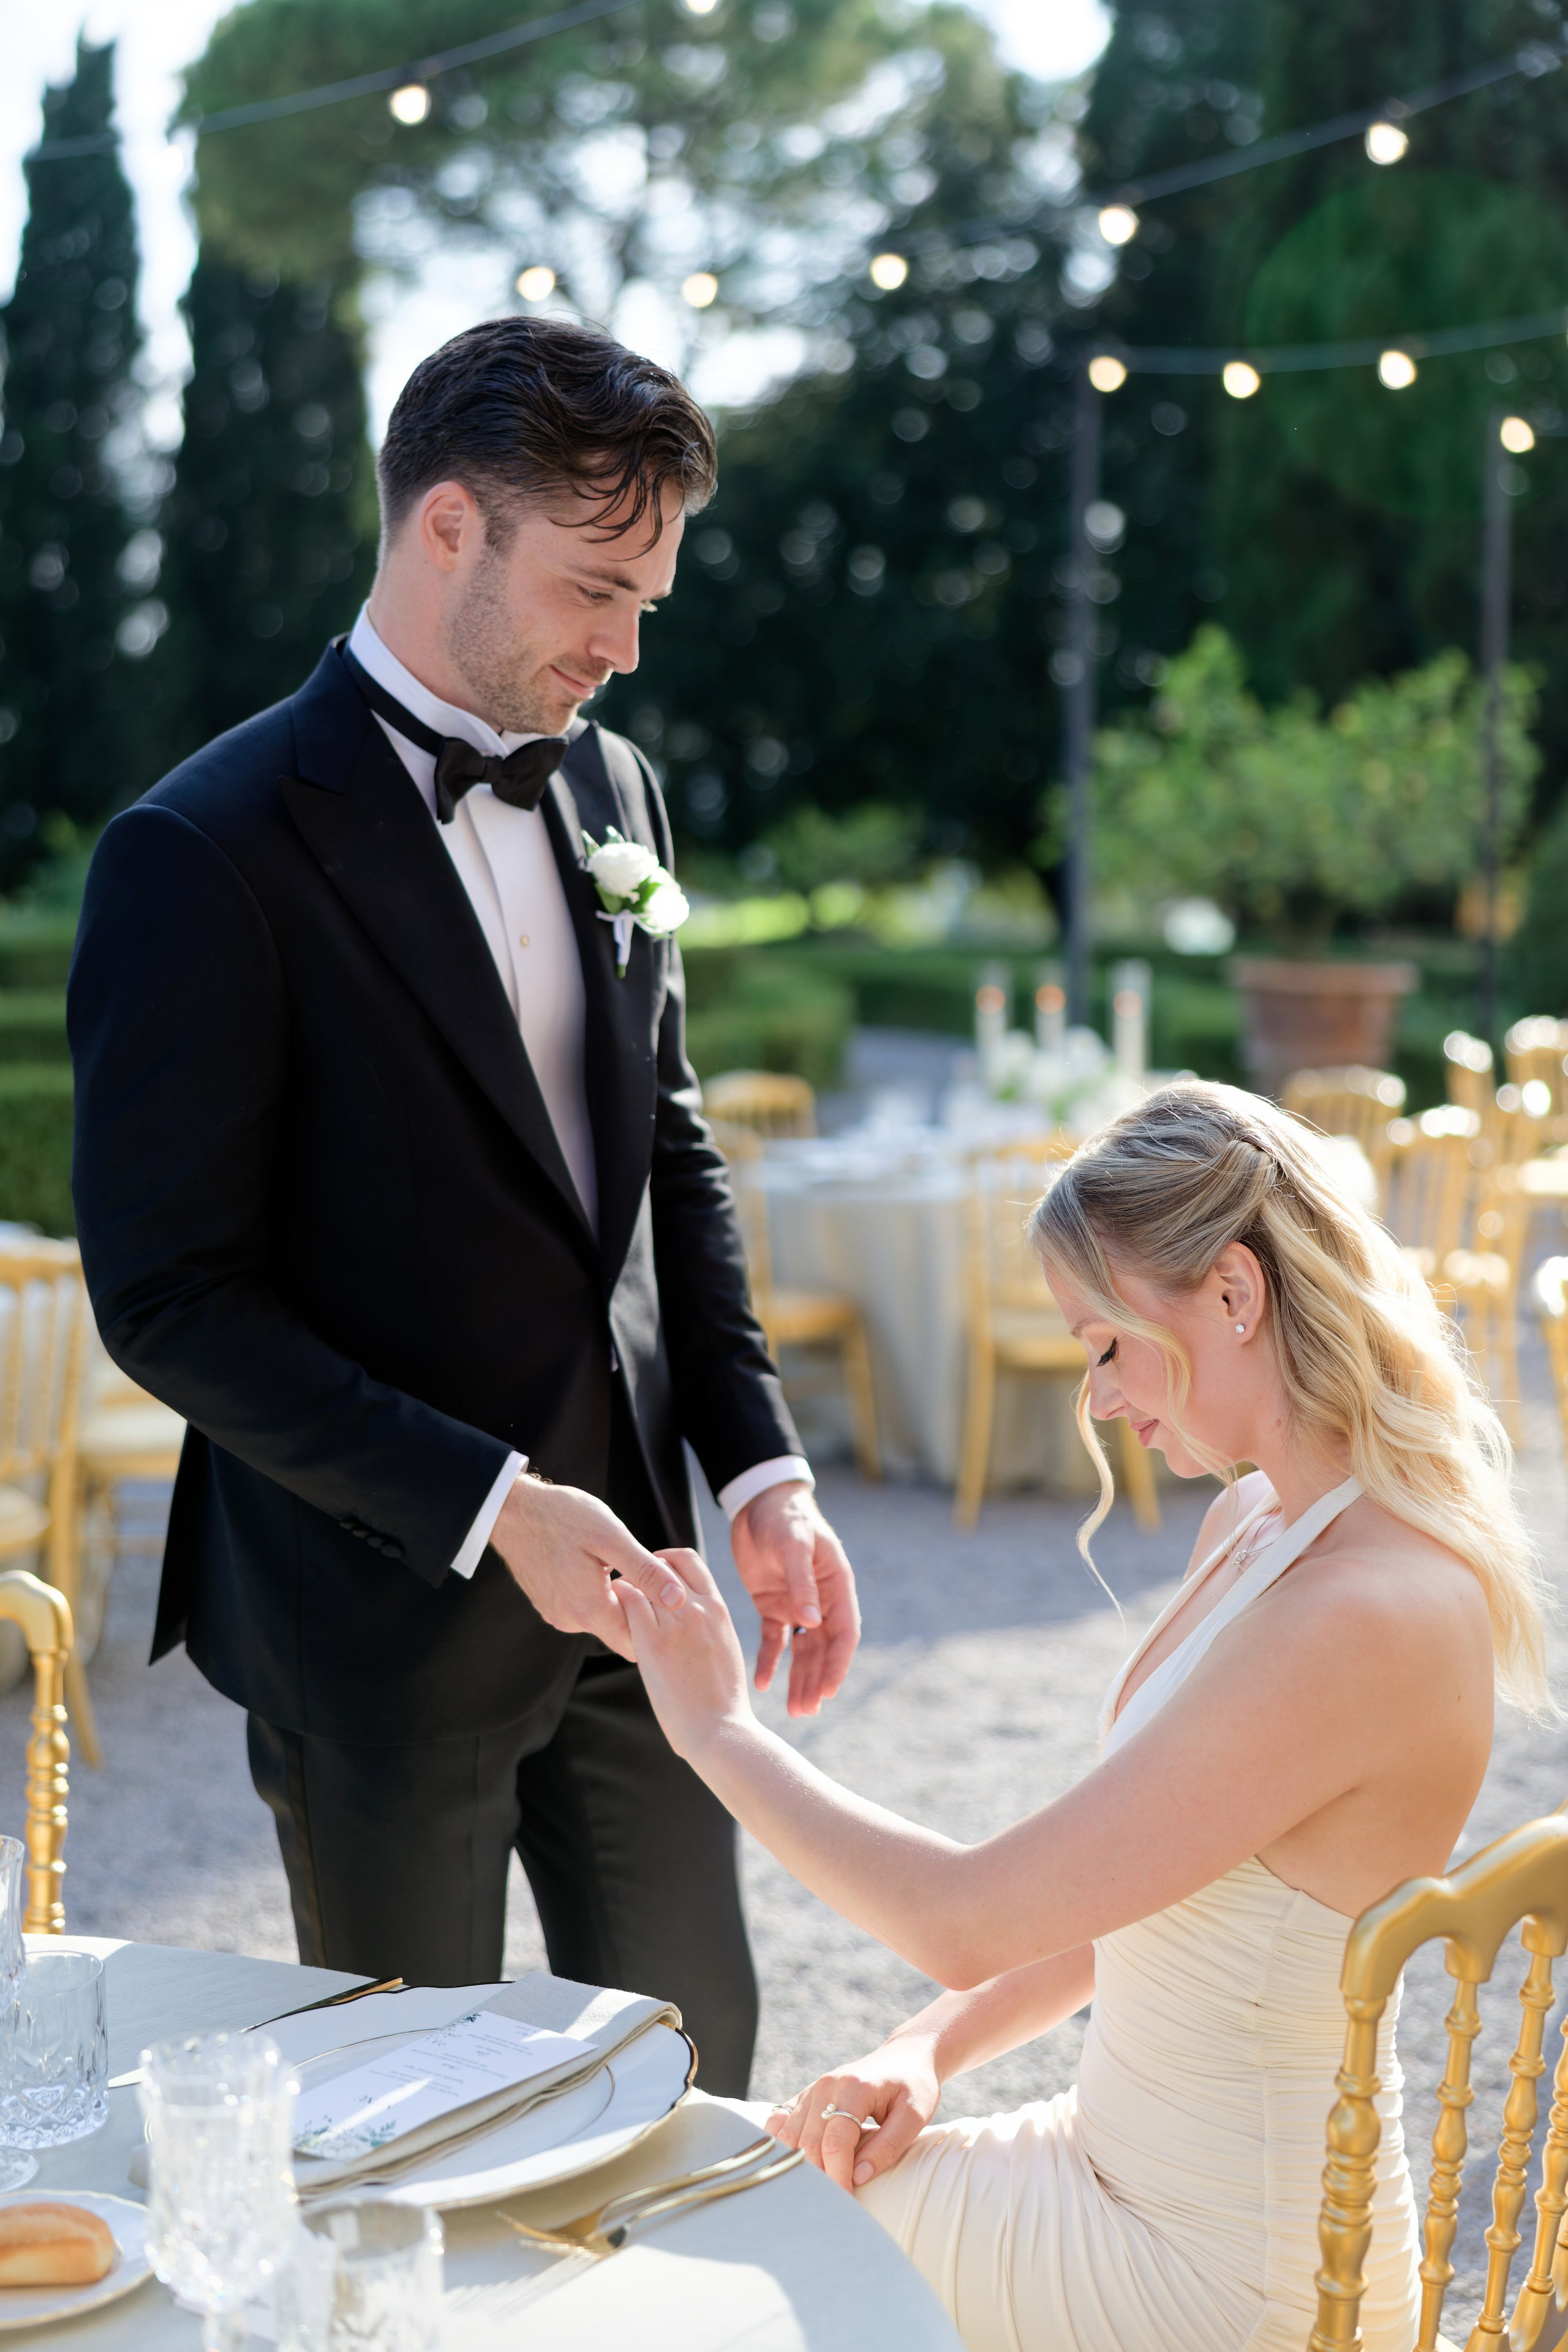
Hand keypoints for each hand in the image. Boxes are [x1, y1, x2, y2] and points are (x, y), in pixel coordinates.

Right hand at [488, 1474, 687, 1661]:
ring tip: (616, 1562)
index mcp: (590, 1610)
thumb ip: (645, 1571)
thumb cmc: (562, 1516)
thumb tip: (679, 1599)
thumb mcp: (611, 1537)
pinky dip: (594, 1592)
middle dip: (636, 1608)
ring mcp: (556, 1614)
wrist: (512, 1509)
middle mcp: (571, 1621)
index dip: (654, 1622)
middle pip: (618, 1630)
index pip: (635, 1641)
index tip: (660, 1593)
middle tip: (642, 1571)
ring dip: (614, 1597)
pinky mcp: (548, 1604)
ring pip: (600, 1617)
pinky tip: (593, 1564)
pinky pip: (581, 1607)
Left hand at [611, 1545, 752, 1760]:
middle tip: (626, 1585)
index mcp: (718, 1608)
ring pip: (641, 1579)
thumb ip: (708, 1625)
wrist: (721, 1730)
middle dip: (640, 1569)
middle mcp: (697, 1607)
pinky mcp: (652, 1642)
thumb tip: (692, 1622)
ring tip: (613, 1600)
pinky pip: (628, 1602)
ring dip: (623, 1583)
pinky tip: (610, 1612)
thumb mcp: (724, 1648)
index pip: (688, 1560)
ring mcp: (675, 1623)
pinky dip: (616, 1599)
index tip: (650, 1574)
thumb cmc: (722, 1700)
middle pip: (662, 1564)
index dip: (665, 1561)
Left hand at [730, 1482, 860, 1716]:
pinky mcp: (773, 1606)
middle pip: (823, 1650)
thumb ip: (802, 1582)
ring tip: (794, 1709)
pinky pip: (774, 1640)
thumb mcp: (794, 1545)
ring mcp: (797, 1605)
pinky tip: (763, 1683)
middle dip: (817, 1681)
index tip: (829, 1691)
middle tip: (805, 1710)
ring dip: (799, 1679)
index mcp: (836, 1586)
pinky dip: (770, 1661)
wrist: (758, 1503)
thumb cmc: (784, 1518)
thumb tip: (812, 1622)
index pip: (844, 1633)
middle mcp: (821, 1601)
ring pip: (801, 1651)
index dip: (838, 1664)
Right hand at [764, 2034, 940, 2192]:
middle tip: (833, 2208)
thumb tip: (859, 2177)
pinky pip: (780, 2122)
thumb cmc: (914, 2085)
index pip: (835, 2143)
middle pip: (808, 2144)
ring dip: (799, 2167)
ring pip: (788, 2137)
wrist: (904, 2055)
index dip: (838, 2178)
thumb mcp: (915, 2115)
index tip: (849, 2207)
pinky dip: (781, 2146)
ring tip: (817, 2193)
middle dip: (819, 2180)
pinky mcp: (806, 2094)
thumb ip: (888, 2146)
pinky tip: (794, 2165)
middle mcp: (826, 2086)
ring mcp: (812, 2089)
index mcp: (854, 2088)